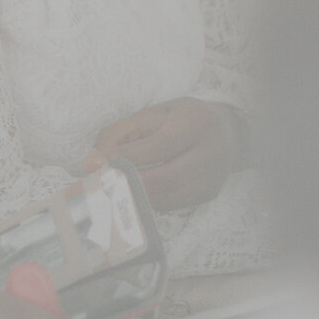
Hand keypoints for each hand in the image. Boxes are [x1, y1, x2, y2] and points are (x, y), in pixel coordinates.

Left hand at [84, 97, 245, 212]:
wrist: (227, 133)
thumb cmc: (181, 119)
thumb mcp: (154, 113)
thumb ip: (121, 132)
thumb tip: (91, 162)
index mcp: (196, 122)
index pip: (161, 145)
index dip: (129, 157)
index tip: (97, 164)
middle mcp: (210, 152)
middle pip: (166, 177)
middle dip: (129, 183)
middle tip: (101, 184)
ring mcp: (213, 177)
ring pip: (168, 197)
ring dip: (135, 196)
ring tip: (110, 191)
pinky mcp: (209, 194)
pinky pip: (172, 205)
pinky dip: (148, 202)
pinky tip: (132, 194)